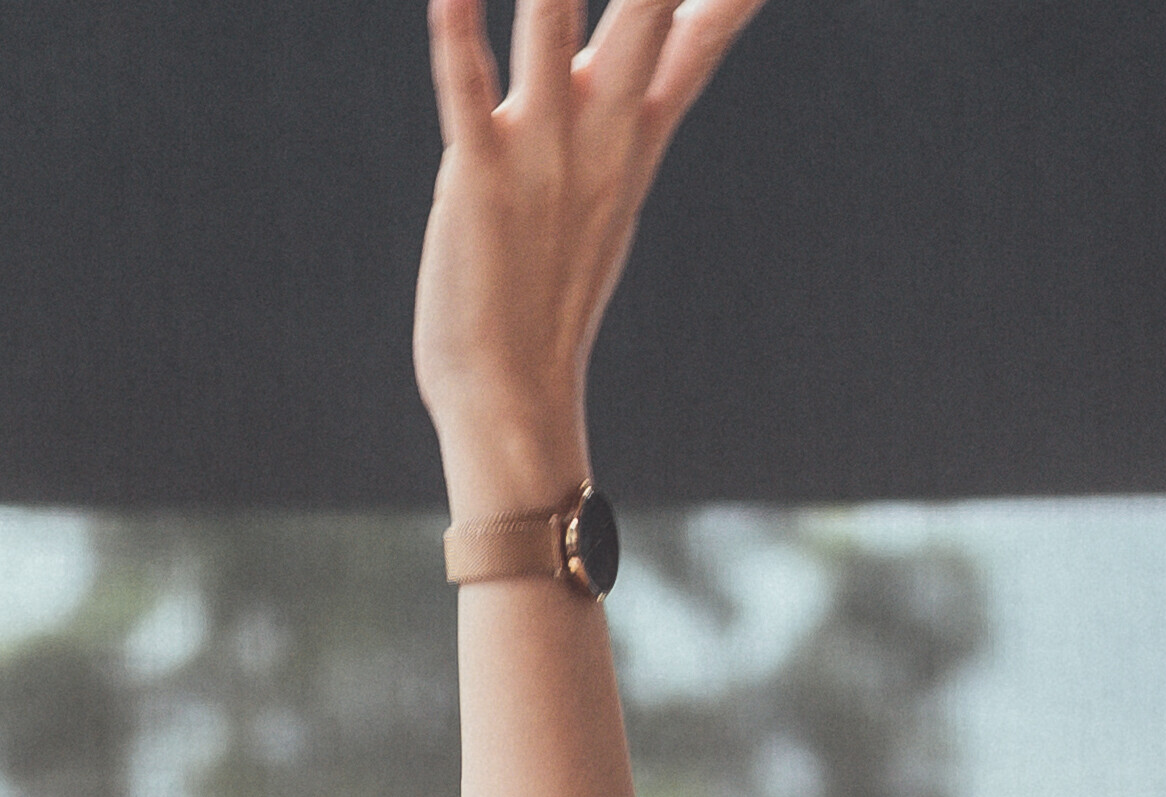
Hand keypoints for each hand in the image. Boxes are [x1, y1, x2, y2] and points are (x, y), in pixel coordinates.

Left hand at [414, 0, 760, 522]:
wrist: (512, 391)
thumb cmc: (553, 280)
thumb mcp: (618, 179)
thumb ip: (646, 97)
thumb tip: (680, 38)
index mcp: (640, 126)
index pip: (708, 23)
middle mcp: (605, 127)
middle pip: (650, 8)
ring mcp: (547, 150)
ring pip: (556, 27)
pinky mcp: (481, 177)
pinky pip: (467, 91)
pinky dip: (456, 35)